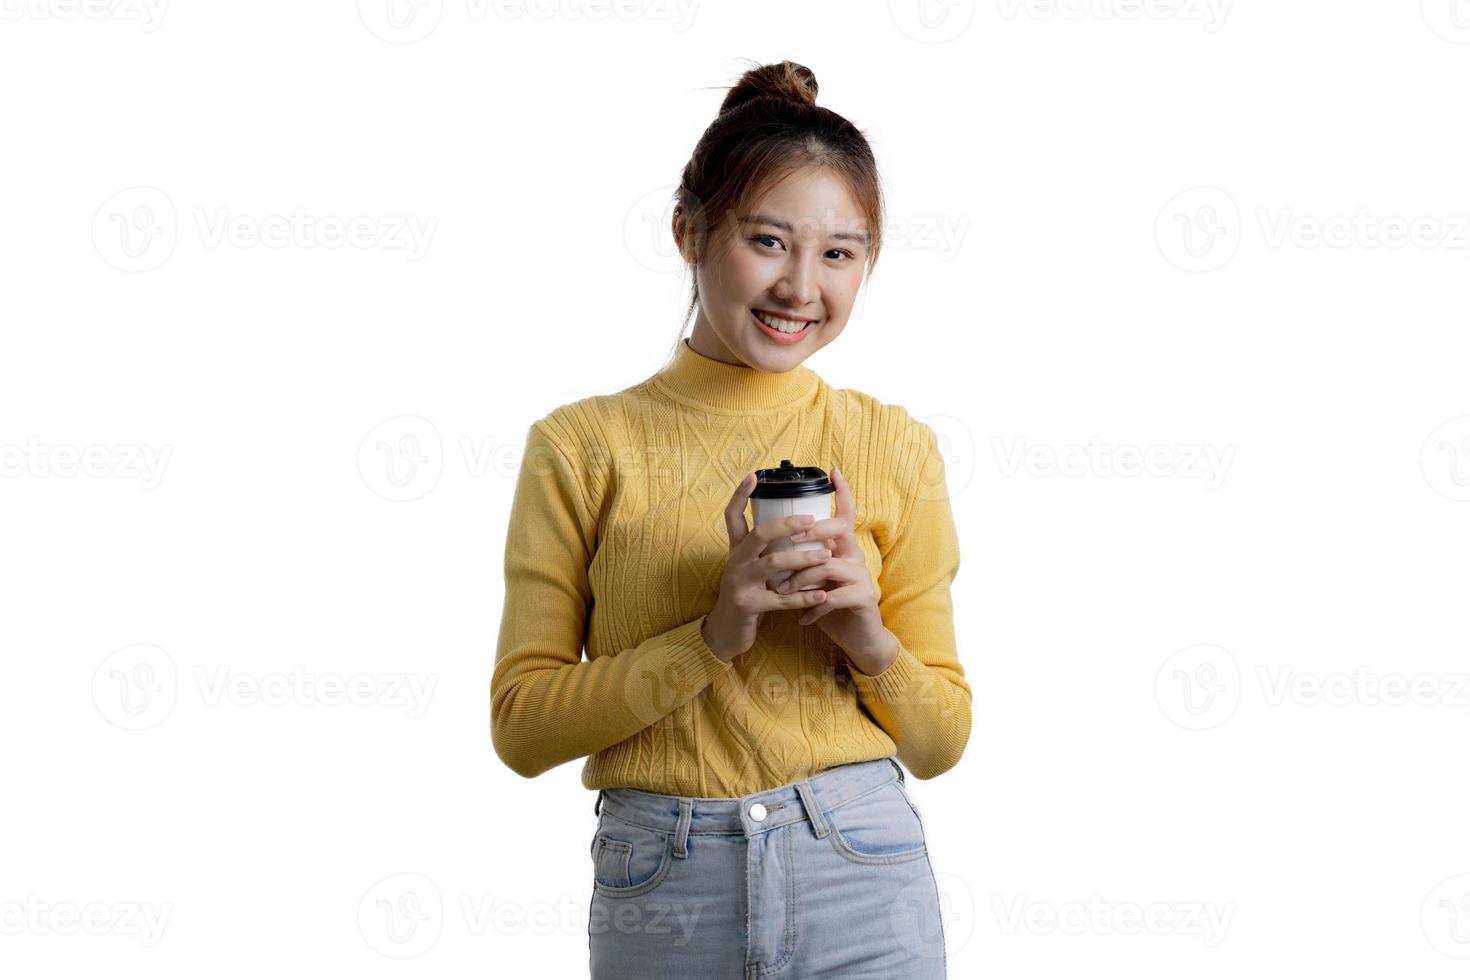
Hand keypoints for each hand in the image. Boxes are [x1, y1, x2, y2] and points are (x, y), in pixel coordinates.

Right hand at [702, 473, 837, 661]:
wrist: (726, 632)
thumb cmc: (746, 595)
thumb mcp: (749, 568)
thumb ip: (764, 550)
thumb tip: (796, 526)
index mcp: (737, 550)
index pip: (732, 516)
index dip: (740, 495)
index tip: (754, 475)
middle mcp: (736, 562)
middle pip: (759, 534)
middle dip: (786, 525)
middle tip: (811, 520)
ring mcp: (740, 583)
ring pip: (773, 564)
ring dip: (802, 559)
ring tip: (826, 556)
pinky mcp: (748, 605)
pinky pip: (780, 599)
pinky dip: (803, 597)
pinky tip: (821, 595)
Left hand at [773, 467, 893, 667]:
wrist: (858, 640)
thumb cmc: (831, 606)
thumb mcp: (816, 580)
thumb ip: (803, 562)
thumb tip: (772, 547)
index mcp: (843, 548)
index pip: (845, 514)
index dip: (843, 492)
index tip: (833, 470)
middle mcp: (855, 557)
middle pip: (838, 529)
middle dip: (810, 531)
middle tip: (789, 542)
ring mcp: (862, 577)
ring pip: (827, 565)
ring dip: (800, 578)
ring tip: (782, 593)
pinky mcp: (863, 598)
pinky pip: (831, 597)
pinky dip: (812, 608)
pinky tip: (802, 618)